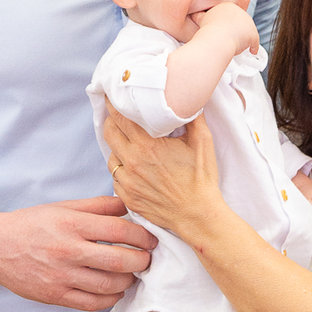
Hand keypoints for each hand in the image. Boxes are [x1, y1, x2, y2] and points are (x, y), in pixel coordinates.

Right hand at [0, 197, 155, 310]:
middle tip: (148, 259)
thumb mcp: (63, 207)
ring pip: (108, 285)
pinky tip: (115, 291)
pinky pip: (91, 303)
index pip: (119, 231)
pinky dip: (110, 299)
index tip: (151, 239)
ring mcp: (60, 276)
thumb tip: (128, 206)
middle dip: (142, 261)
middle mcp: (67, 250)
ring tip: (133, 274)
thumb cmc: (32, 224)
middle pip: (118, 260)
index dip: (142, 236)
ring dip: (128, 281)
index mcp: (71, 224)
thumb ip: (97, 206)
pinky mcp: (54, 295)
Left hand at [103, 105, 222, 236]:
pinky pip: (116, 177)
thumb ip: (193, 117)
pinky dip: (122, 169)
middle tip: (119, 116)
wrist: (198, 215)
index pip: (119, 117)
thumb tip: (189, 99)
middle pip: (108, 132)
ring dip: (117, 146)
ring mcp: (127, 181)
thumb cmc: (201, 180)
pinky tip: (135, 167)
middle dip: (111, 121)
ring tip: (130, 144)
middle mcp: (132, 162)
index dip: (114, 103)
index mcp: (147, 145)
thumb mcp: (203, 142)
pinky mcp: (127, 196)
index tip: (114, 96)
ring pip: (110, 156)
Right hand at [196, 0, 259, 57]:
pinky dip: (254, 47)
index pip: (230, 16)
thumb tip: (192, 14)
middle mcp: (240, 12)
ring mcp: (248, 23)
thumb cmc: (207, 30)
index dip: (227, 24)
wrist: (216, 38)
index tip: (223, 31)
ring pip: (247, 32)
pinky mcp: (253, 34)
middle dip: (237, 30)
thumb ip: (199, 16)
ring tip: (238, 46)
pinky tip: (253, 51)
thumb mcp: (201, 20)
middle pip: (240, 23)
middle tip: (231, 39)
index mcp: (227, 6)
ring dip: (245, 38)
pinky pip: (254, 42)